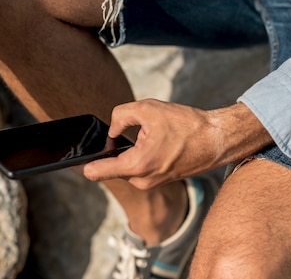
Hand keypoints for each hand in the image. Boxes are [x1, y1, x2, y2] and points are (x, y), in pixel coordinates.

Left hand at [81, 99, 271, 188]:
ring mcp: (150, 182)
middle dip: (114, 146)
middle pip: (112, 163)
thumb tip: (112, 130)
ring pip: (126, 163)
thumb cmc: (186, 125)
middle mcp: (141, 180)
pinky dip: (141, 153)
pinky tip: (157, 140)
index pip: (97, 172)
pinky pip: (138, 166)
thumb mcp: (148, 109)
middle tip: (128, 130)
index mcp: (137, 165)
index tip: (73, 157)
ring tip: (152, 134)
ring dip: (130, 149)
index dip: (83, 163)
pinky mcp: (158, 179)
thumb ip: (121, 115)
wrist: (217, 141)